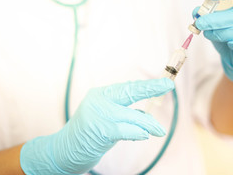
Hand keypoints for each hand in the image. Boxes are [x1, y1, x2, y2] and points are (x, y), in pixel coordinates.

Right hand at [20, 78, 173, 174]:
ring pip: (132, 115)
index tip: (164, 82)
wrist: (64, 150)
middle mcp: (99, 100)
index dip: (147, 85)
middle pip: (129, 91)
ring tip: (159, 130)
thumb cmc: (88, 134)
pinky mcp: (101, 130)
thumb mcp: (105, 119)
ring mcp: (99, 114)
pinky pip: (126, 130)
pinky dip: (138, 132)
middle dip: (150, 88)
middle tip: (168, 85)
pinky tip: (145, 135)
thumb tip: (146, 116)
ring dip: (149, 124)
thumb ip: (123, 114)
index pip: (127, 87)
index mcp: (100, 95)